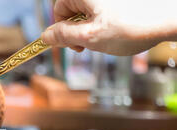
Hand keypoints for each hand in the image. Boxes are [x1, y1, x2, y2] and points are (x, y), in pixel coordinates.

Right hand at [41, 0, 176, 55]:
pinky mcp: (120, 1)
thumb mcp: (90, 37)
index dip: (62, 31)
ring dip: (94, 28)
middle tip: (92, 44)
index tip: (74, 45)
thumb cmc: (132, 27)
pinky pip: (105, 9)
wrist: (169, 18)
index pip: (59, 10)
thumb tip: (45, 36)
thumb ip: (63, 36)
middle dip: (79, 30)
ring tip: (109, 37)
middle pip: (74, 10)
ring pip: (90, 11)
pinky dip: (108, 21)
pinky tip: (120, 30)